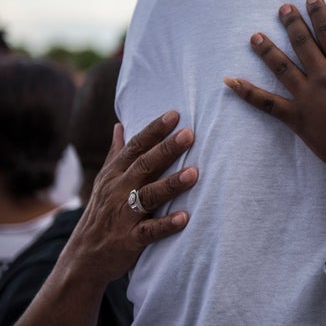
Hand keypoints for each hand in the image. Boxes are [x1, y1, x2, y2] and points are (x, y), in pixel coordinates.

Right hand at [65, 111, 197, 284]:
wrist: (82, 259)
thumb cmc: (101, 214)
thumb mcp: (104, 181)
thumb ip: (116, 154)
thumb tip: (119, 125)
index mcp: (115, 174)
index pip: (135, 147)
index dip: (154, 130)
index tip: (174, 114)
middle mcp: (118, 191)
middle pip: (144, 165)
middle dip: (167, 149)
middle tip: (189, 134)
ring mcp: (123, 215)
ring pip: (149, 196)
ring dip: (171, 184)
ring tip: (194, 173)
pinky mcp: (129, 240)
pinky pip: (149, 231)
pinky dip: (166, 225)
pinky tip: (185, 218)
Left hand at [225, 0, 325, 239]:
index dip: (319, 13)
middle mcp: (324, 77)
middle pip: (303, 44)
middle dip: (292, 23)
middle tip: (283, 9)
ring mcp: (307, 98)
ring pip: (282, 67)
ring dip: (267, 50)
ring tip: (255, 36)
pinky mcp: (297, 119)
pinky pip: (267, 104)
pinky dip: (248, 93)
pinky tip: (231, 82)